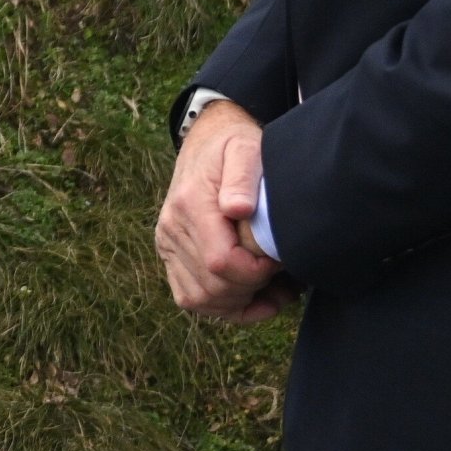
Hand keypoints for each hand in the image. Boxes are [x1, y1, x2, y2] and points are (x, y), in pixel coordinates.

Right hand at [157, 99, 290, 323]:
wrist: (207, 143)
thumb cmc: (234, 146)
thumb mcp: (245, 149)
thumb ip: (243, 176)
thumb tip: (238, 209)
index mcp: (190, 204)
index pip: (219, 261)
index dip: (255, 273)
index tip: (278, 260)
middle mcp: (172, 228)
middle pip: (212, 286)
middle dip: (252, 290)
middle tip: (283, 275)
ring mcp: (168, 244)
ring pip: (200, 299)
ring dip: (239, 303)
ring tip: (273, 289)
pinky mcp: (170, 255)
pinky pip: (191, 298)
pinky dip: (223, 307)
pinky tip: (252, 297)